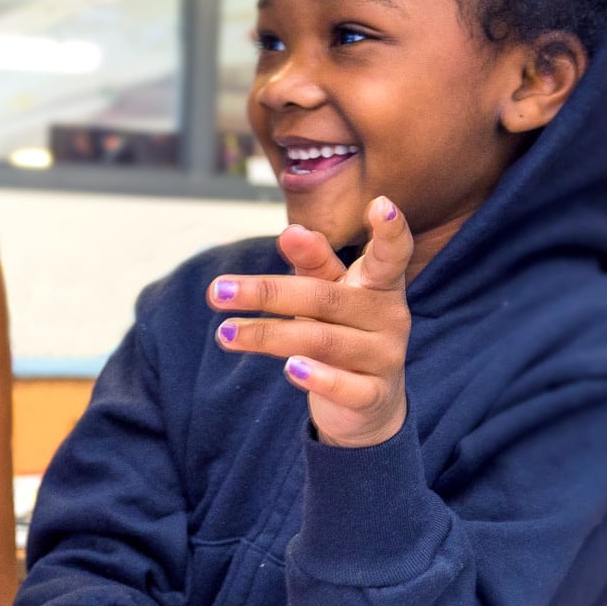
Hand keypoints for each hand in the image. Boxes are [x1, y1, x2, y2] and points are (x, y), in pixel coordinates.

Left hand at [207, 196, 413, 447]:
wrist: (368, 402)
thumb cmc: (341, 330)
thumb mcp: (327, 293)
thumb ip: (311, 263)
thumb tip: (291, 230)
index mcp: (379, 285)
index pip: (390, 255)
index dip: (389, 231)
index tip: (380, 203)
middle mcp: (388, 317)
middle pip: (323, 298)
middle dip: (266, 293)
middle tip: (216, 290)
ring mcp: (384, 357)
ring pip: (322, 341)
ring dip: (268, 336)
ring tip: (225, 332)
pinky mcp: (373, 395)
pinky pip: (344, 386)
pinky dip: (317, 378)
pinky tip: (289, 370)